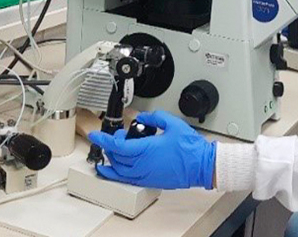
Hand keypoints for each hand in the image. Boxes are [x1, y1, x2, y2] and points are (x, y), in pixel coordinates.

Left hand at [88, 111, 215, 189]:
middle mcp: (142, 165)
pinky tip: (113, 171)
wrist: (202, 166)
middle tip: (116, 136)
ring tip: (110, 153)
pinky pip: (126, 180)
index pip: (117, 145)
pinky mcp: (149, 181)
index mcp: (146, 149)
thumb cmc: (190, 148)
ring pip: (118, 171)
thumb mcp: (173, 124)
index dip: (103, 139)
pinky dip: (115, 175)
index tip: (95, 135)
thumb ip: (155, 117)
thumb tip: (143, 116)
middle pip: (116, 157)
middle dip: (111, 146)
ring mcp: (145, 175)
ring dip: (111, 161)